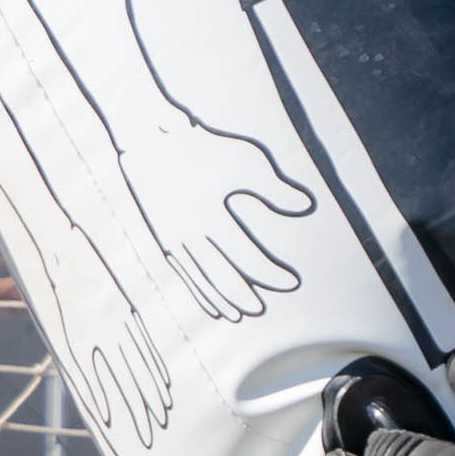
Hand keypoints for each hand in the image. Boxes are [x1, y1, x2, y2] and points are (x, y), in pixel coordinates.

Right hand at [120, 115, 315, 327]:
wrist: (150, 140)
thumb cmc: (202, 146)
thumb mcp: (244, 159)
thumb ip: (274, 187)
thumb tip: (304, 207)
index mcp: (211, 217)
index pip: (247, 257)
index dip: (270, 274)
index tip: (291, 282)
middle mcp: (189, 235)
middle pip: (220, 276)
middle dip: (243, 296)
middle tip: (260, 309)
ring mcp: (173, 239)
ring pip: (199, 279)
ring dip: (219, 299)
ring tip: (237, 315)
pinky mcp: (163, 238)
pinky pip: (183, 273)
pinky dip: (198, 290)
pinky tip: (208, 302)